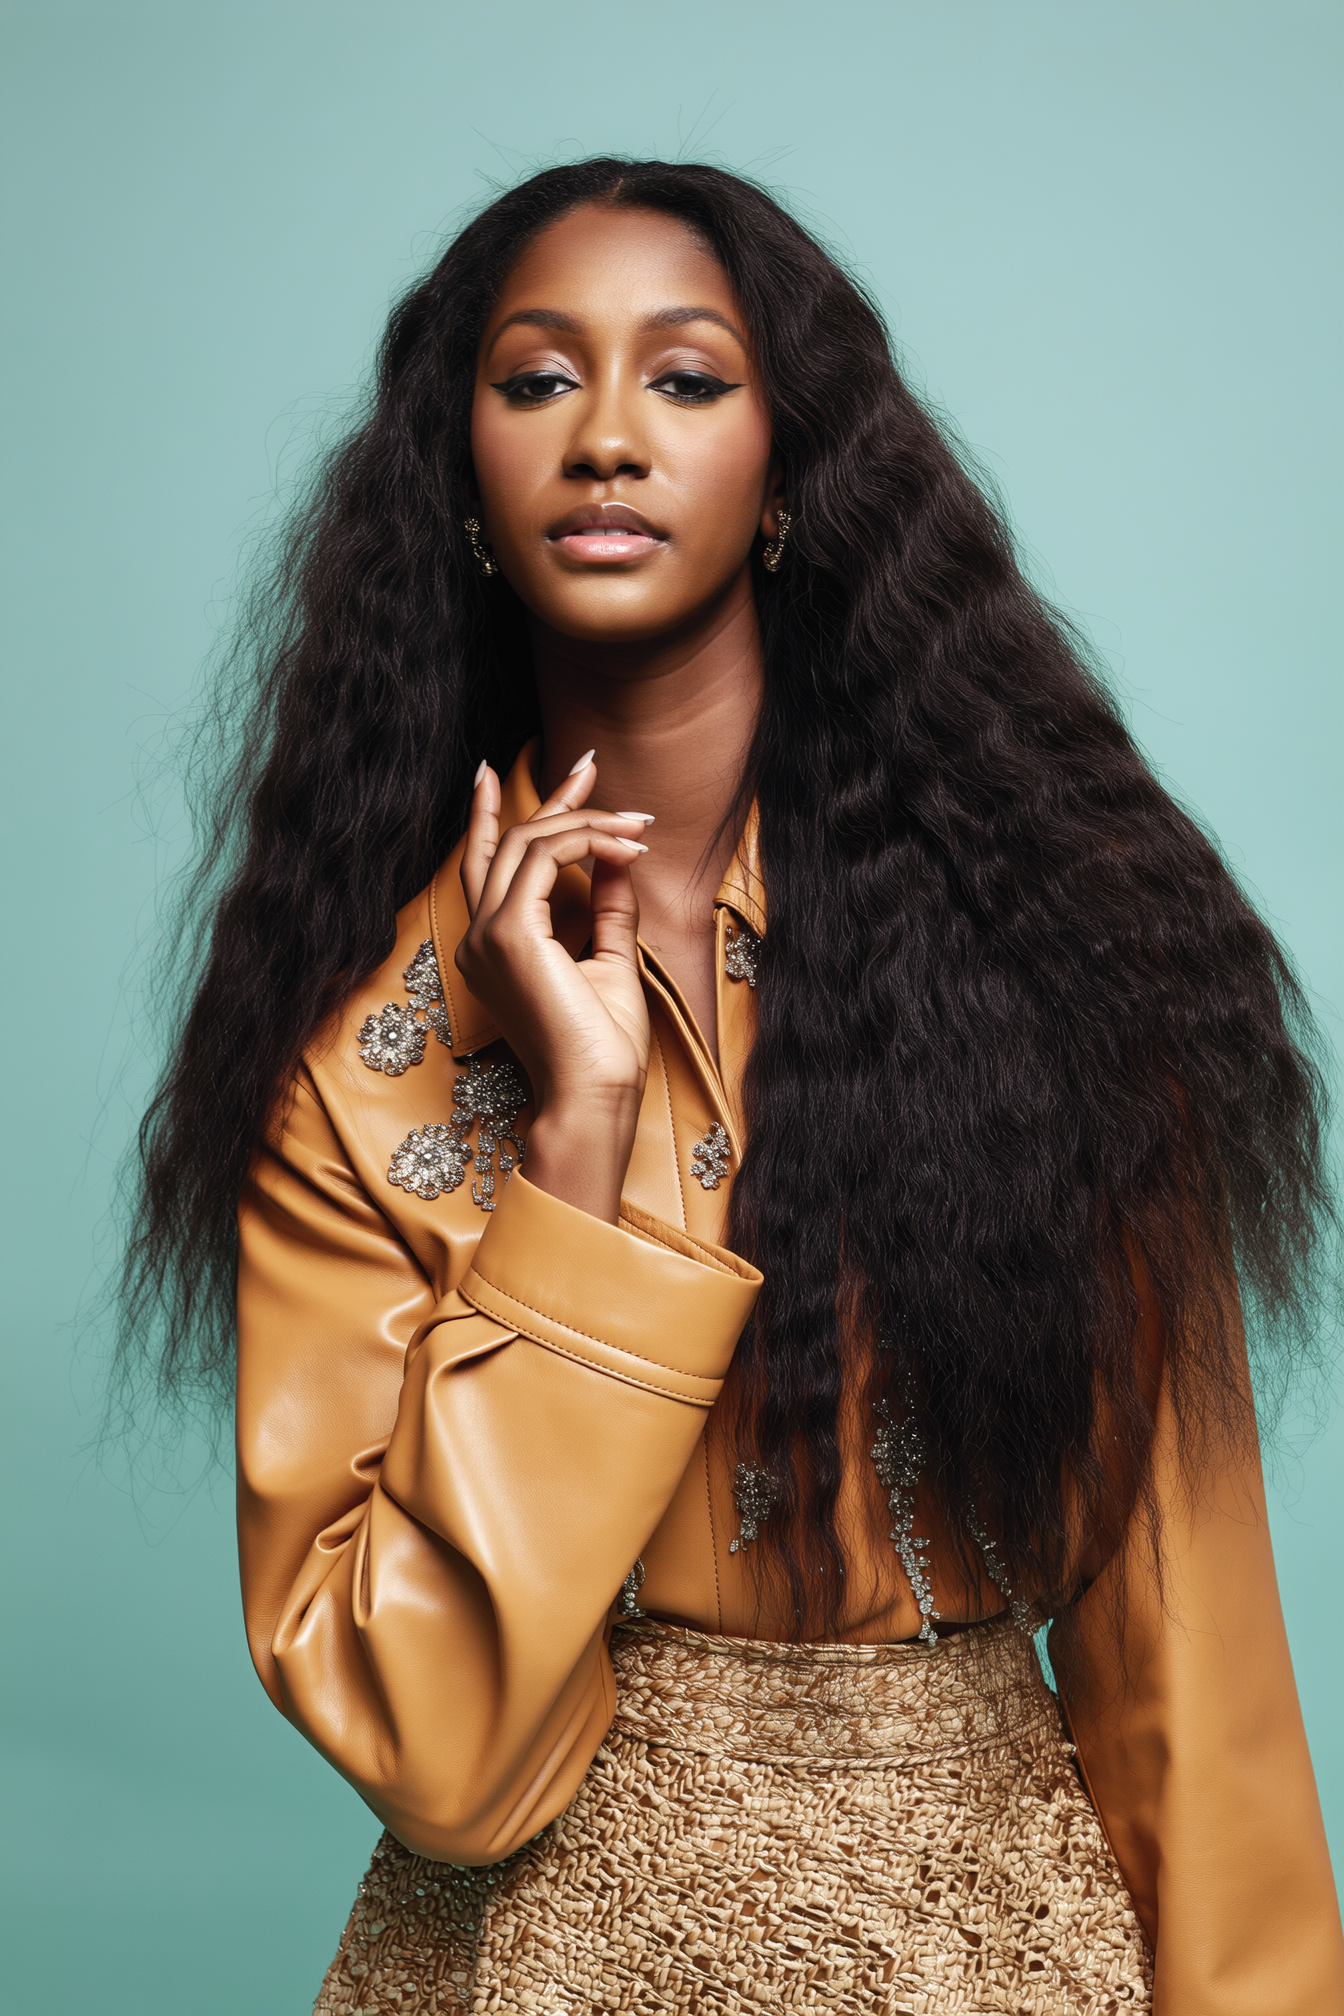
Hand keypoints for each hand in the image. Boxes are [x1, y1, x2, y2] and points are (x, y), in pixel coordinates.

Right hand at [455, 754, 652, 1222]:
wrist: (594, 1096)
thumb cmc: (601, 1048)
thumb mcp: (609, 961)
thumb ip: (608, 907)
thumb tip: (619, 855)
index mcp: (494, 948)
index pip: (496, 863)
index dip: (516, 813)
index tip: (556, 778)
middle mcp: (480, 938)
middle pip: (508, 842)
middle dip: (554, 800)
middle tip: (594, 767)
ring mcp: (488, 935)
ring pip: (527, 841)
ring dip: (586, 821)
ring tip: (636, 822)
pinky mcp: (510, 934)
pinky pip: (546, 857)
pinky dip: (589, 841)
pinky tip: (626, 846)